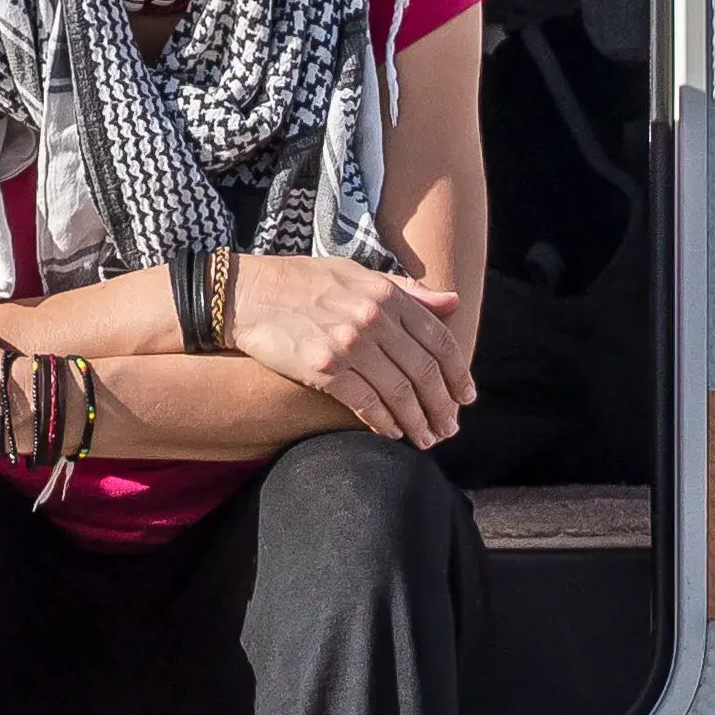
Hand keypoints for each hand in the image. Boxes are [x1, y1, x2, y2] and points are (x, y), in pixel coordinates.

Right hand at [226, 253, 473, 446]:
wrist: (247, 295)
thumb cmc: (303, 282)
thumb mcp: (358, 275)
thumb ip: (407, 291)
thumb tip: (453, 302)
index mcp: (387, 295)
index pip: (439, 339)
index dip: (458, 372)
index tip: (466, 397)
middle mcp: (373, 318)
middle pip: (424, 371)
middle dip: (443, 405)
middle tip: (450, 429)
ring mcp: (350, 343)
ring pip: (400, 392)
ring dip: (418, 421)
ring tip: (427, 439)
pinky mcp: (324, 368)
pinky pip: (366, 403)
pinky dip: (384, 423)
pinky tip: (392, 434)